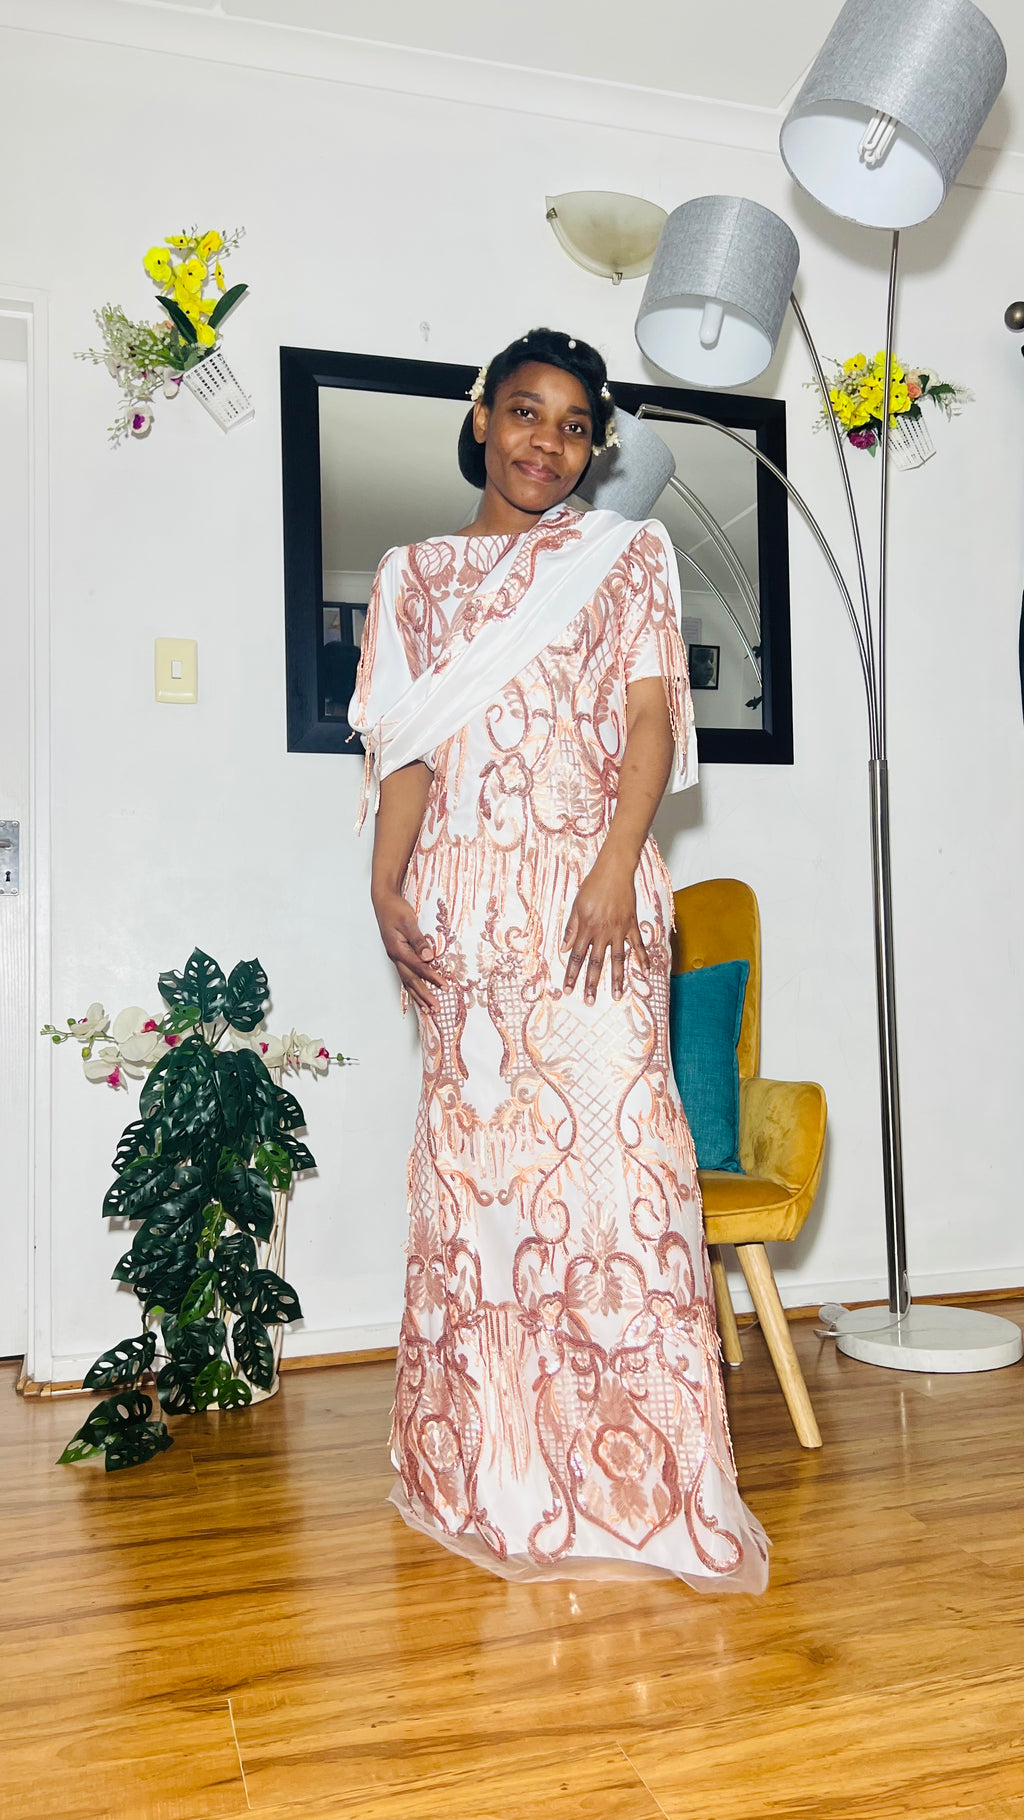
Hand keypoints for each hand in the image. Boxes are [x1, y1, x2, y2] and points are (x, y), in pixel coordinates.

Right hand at [372, 888, 445, 1013]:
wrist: (384, 902)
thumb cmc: (396, 909)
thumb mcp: (408, 921)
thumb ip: (419, 940)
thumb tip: (429, 957)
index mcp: (397, 949)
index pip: (418, 967)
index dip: (432, 977)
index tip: (445, 987)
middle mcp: (395, 957)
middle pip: (411, 980)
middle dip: (424, 995)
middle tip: (436, 1009)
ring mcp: (396, 957)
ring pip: (407, 981)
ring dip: (419, 995)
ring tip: (428, 1009)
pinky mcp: (398, 955)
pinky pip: (406, 975)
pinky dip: (413, 987)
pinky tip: (418, 994)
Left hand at [561, 853, 647, 1003]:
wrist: (614, 871)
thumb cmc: (592, 886)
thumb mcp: (576, 906)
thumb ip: (571, 928)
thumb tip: (563, 948)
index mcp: (586, 928)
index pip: (576, 956)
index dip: (571, 973)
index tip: (568, 989)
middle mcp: (602, 932)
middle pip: (596, 962)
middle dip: (592, 983)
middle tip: (589, 1001)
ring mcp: (619, 930)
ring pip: (618, 959)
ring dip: (617, 978)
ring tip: (617, 996)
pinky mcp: (632, 925)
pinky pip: (638, 945)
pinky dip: (643, 958)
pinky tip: (645, 972)